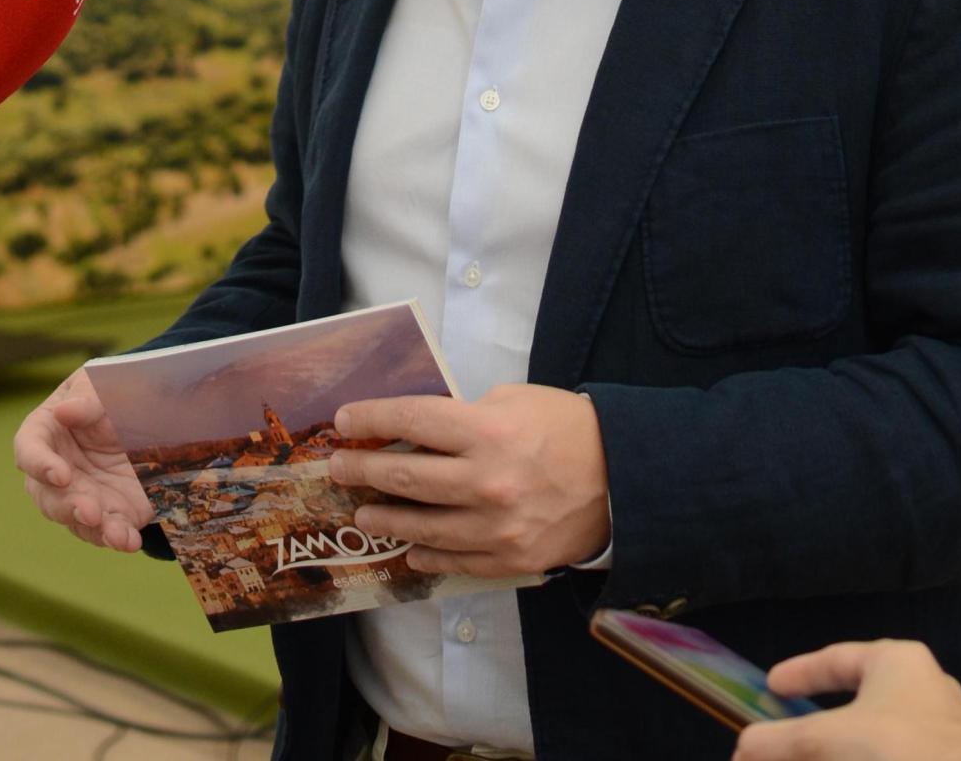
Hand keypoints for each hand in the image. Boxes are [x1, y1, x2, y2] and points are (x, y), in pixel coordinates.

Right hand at [14, 367, 153, 553]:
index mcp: (45, 431)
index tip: (61, 474)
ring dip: (93, 528)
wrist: (150, 410)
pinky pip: (106, 531)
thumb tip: (65, 411)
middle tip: (89, 511)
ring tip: (115, 534)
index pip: (28, 450)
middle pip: (47, 496)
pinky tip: (130, 541)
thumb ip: (87, 399)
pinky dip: (118, 538)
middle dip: (67, 506)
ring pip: (74, 519)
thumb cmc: (114, 391)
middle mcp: (56, 470)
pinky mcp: (108, 511)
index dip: (40, 465)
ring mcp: (80, 494)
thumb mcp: (104, 384)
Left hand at [330, 383, 609, 576]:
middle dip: (363, 469)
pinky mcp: (507, 559)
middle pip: (406, 475)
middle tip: (337, 468)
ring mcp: (494, 526)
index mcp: (487, 431)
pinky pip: (453, 559)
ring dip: (384, 518)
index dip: (372, 418)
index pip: (413, 420)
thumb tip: (423, 429)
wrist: (623, 479)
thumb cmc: (569, 428)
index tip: (344, 420)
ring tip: (362, 512)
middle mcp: (485, 481)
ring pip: (421, 526)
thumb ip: (469, 415)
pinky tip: (409, 548)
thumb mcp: (517, 400)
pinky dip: (426, 553)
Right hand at [735, 641, 960, 760]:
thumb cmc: (899, 750)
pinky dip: (869, 760)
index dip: (799, 674)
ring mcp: (942, 731)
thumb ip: (780, 742)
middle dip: (820, 726)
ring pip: (879, 737)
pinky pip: (899, 755)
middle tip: (788, 739)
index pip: (837, 659)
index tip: (770, 689)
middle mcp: (924, 688)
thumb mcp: (826, 740)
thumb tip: (742, 749)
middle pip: (857, 702)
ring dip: (844, 751)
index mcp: (896, 662)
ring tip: (816, 760)